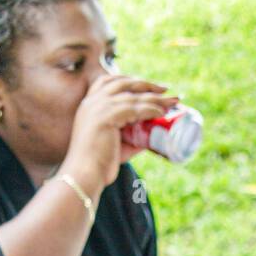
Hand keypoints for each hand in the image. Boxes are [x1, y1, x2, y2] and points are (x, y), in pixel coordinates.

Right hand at [63, 75, 180, 190]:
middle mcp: (92, 101)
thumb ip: (132, 137)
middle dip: (147, 84)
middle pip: (124, 83)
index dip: (131, 81)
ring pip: (132, 95)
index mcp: (90, 104)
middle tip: (166, 89)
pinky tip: (161, 112)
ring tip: (172, 102)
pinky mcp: (106, 116)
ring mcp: (99, 107)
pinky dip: (150, 108)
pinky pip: (134, 108)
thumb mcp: (117, 144)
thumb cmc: (99, 164)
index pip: (111, 82)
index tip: (149, 86)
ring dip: (154, 97)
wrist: (84, 174)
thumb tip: (152, 137)